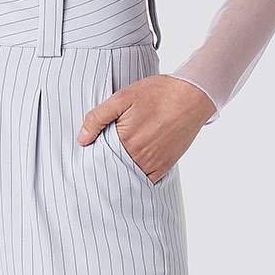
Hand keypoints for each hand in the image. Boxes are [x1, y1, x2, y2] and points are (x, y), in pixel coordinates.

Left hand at [77, 75, 213, 180]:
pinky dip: (137, 179)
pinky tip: (130, 173)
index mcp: (125, 140)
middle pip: (113, 170)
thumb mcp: (122, 97)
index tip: (87, 158)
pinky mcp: (166, 166)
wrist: (192, 96)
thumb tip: (82, 139)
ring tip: (111, 169)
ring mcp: (154, 163)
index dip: (93, 158)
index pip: (100, 158)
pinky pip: (147, 181)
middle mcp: (139, 156)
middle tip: (94, 168)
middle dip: (104, 168)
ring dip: (120, 175)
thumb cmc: (157, 93)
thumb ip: (98, 117)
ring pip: (129, 177)